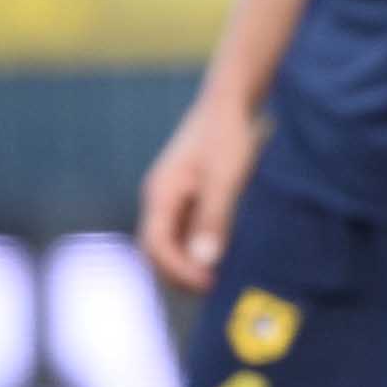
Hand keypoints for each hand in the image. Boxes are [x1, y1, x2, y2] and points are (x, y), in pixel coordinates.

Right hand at [138, 98, 262, 294]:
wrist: (231, 101)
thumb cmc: (228, 135)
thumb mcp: (225, 178)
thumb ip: (213, 218)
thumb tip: (204, 262)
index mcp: (160, 193)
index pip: (155, 246)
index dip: (178, 270)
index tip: (208, 282)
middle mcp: (160, 198)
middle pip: (157, 250)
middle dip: (181, 272)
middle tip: (215, 286)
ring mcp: (172, 197)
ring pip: (173, 242)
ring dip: (191, 262)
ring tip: (222, 274)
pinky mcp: (188, 195)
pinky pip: (187, 230)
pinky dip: (200, 246)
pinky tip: (225, 251)